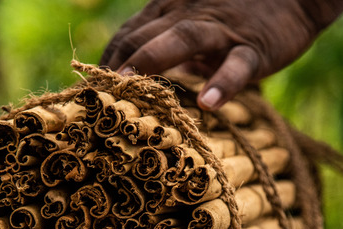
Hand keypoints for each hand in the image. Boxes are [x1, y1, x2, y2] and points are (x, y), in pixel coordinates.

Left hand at [101, 0, 342, 109]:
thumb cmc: (236, 15)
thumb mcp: (193, 22)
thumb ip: (164, 43)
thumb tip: (132, 78)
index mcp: (170, 11)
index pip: (126, 34)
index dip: (104, 61)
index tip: (89, 93)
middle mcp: (188, 15)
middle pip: (143, 35)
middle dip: (116, 65)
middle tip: (96, 100)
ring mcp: (221, 31)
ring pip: (183, 39)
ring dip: (153, 61)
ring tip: (131, 86)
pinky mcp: (253, 48)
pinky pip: (237, 66)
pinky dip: (222, 83)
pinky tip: (208, 104)